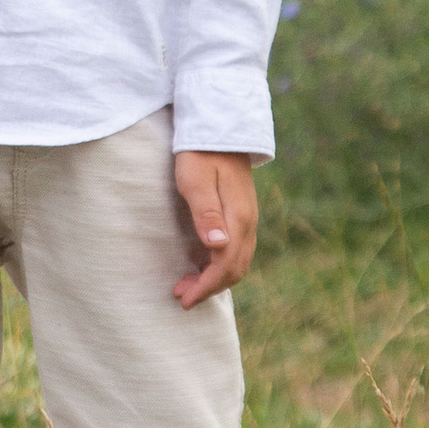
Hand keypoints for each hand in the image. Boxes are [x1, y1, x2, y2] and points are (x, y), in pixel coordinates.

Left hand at [172, 151, 258, 306]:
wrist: (219, 128)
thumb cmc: (200, 154)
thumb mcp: (196, 181)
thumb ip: (206, 213)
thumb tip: (218, 246)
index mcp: (238, 218)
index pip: (225, 265)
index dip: (205, 286)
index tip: (183, 299)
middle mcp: (248, 222)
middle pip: (234, 269)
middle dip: (209, 287)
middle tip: (181, 296)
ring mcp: (247, 219)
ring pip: (237, 261)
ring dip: (214, 279)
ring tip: (186, 286)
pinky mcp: (241, 214)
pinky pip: (236, 250)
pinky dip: (220, 265)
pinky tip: (201, 265)